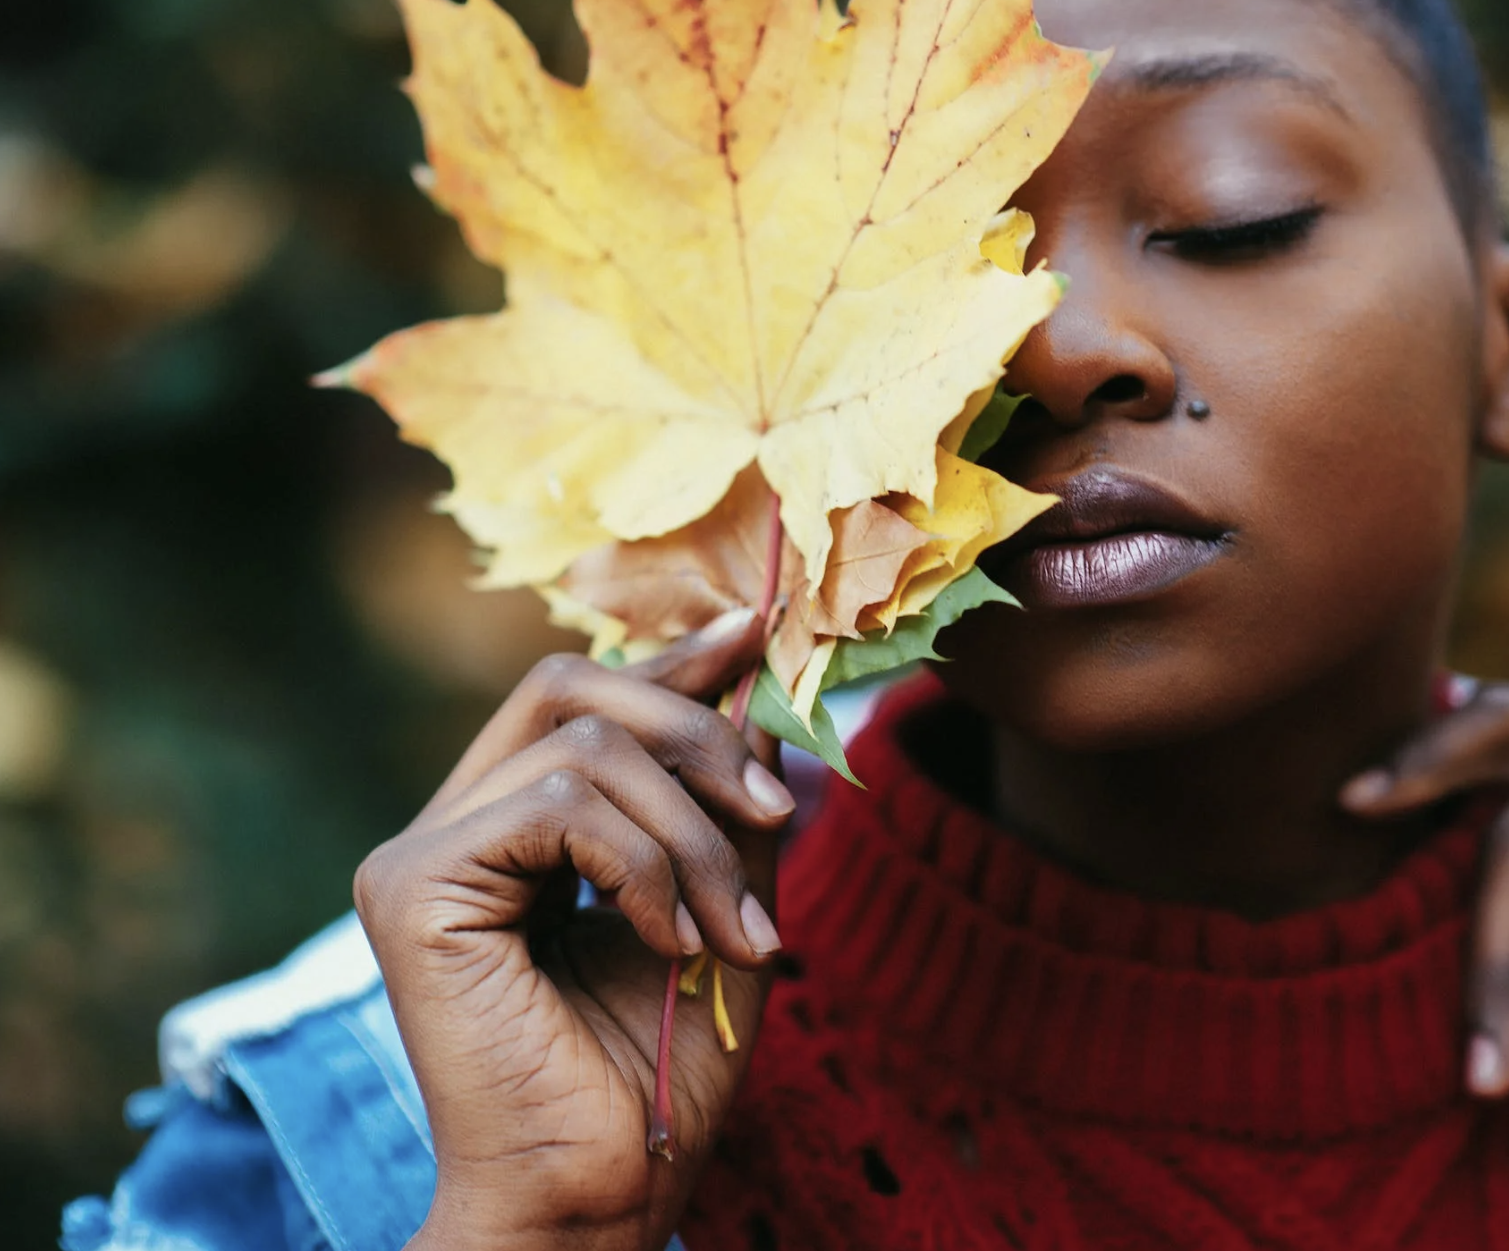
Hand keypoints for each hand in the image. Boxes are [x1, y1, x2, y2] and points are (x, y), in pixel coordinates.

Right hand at [354, 608, 795, 1250]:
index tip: (755, 634)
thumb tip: (764, 698)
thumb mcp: (725, 906)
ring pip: (585, 745)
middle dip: (697, 733)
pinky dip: (644, 865)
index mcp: (514, 830)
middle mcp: (455, 828)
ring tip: (732, 932)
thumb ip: (729, 809)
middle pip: (570, 686)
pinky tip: (668, 942)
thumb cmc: (659, 1072)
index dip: (670, 658)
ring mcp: (421, 852)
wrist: (603, 1192)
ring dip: (694, 835)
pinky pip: (562, 804)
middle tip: (779, 812)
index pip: (583, 699)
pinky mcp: (412, 886)